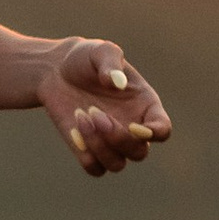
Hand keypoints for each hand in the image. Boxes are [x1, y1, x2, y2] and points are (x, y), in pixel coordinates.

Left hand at [37, 37, 170, 179]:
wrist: (56, 71)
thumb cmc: (86, 58)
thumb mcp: (100, 51)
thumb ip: (111, 62)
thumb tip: (117, 83)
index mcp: (145, 105)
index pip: (163, 130)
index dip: (154, 133)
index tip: (134, 125)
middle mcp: (132, 128)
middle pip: (139, 152)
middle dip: (117, 138)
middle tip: (94, 112)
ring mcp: (110, 143)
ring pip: (117, 164)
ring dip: (99, 146)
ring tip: (81, 116)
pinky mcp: (88, 150)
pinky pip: (95, 168)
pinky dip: (85, 154)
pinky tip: (73, 130)